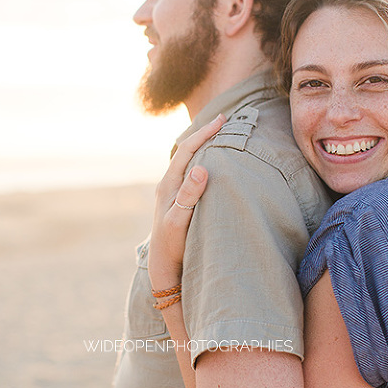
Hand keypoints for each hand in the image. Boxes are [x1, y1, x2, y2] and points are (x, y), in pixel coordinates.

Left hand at [148, 114, 224, 289]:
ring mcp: (172, 193)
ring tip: (220, 136)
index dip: (205, 133)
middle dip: (204, 134)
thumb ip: (189, 195)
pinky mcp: (178, 201)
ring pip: (188, 161)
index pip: (188, 150)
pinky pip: (191, 173)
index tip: (222, 120)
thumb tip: (201, 167)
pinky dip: (203, 162)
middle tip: (223, 120)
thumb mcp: (180, 220)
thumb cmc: (172, 246)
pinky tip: (213, 164)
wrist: (163, 267)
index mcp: (168, 185)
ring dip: (203, 147)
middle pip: (187, 151)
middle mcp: (168, 185)